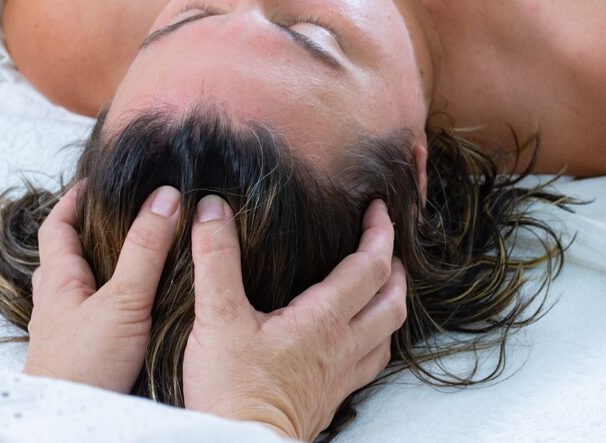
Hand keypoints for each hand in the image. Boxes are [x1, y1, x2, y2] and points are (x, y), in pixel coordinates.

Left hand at [23, 183, 180, 392]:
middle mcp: (56, 303)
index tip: (100, 180)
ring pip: (78, 285)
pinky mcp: (80, 353)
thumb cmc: (85, 366)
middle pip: (65, 253)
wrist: (69, 427)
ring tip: (132, 254)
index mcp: (58, 281)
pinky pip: (91, 312)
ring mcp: (65, 330)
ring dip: (98, 265)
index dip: (76, 199)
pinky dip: (108, 298)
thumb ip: (145, 250)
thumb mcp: (123, 301)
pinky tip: (132, 305)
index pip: (58, 225)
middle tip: (121, 213)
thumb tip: (166, 196)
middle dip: (89, 230)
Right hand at [183, 197, 405, 440]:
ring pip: (387, 333)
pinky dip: (376, 338)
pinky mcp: (331, 397)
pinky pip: (370, 362)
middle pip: (391, 300)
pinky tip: (359, 338)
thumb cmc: (231, 390)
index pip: (369, 266)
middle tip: (383, 242)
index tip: (377, 208)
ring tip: (381, 284)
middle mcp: (342, 346)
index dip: (379, 233)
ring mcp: (340, 375)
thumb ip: (216, 260)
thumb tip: (212, 210)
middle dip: (393, 266)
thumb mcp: (217, 317)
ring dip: (391, 302)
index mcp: (323, 320)